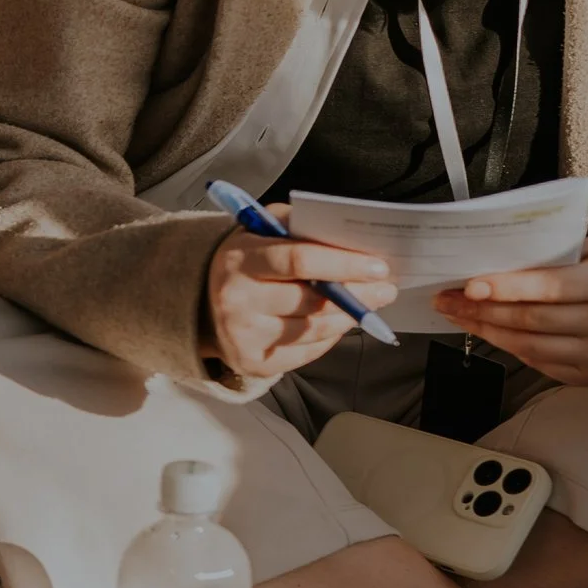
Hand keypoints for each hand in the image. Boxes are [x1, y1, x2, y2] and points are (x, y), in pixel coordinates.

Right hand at [203, 204, 396, 379]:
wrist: (202, 304)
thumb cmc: (244, 264)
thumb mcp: (258, 231)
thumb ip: (294, 225)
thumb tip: (345, 235)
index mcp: (239, 260)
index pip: (298, 260)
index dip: (344, 264)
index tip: (377, 266)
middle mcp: (237, 300)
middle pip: (313, 300)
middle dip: (358, 294)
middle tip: (385, 288)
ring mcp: (244, 335)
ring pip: (315, 329)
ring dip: (348, 317)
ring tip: (366, 305)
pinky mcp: (253, 362)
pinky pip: (307, 352)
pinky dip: (329, 337)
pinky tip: (337, 323)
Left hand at [432, 240, 587, 387]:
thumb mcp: (584, 252)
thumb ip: (544, 255)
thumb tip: (485, 258)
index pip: (548, 287)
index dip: (506, 288)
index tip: (468, 287)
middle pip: (531, 321)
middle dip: (481, 311)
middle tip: (445, 300)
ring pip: (529, 347)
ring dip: (486, 332)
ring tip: (457, 316)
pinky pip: (539, 364)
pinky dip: (508, 348)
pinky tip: (487, 332)